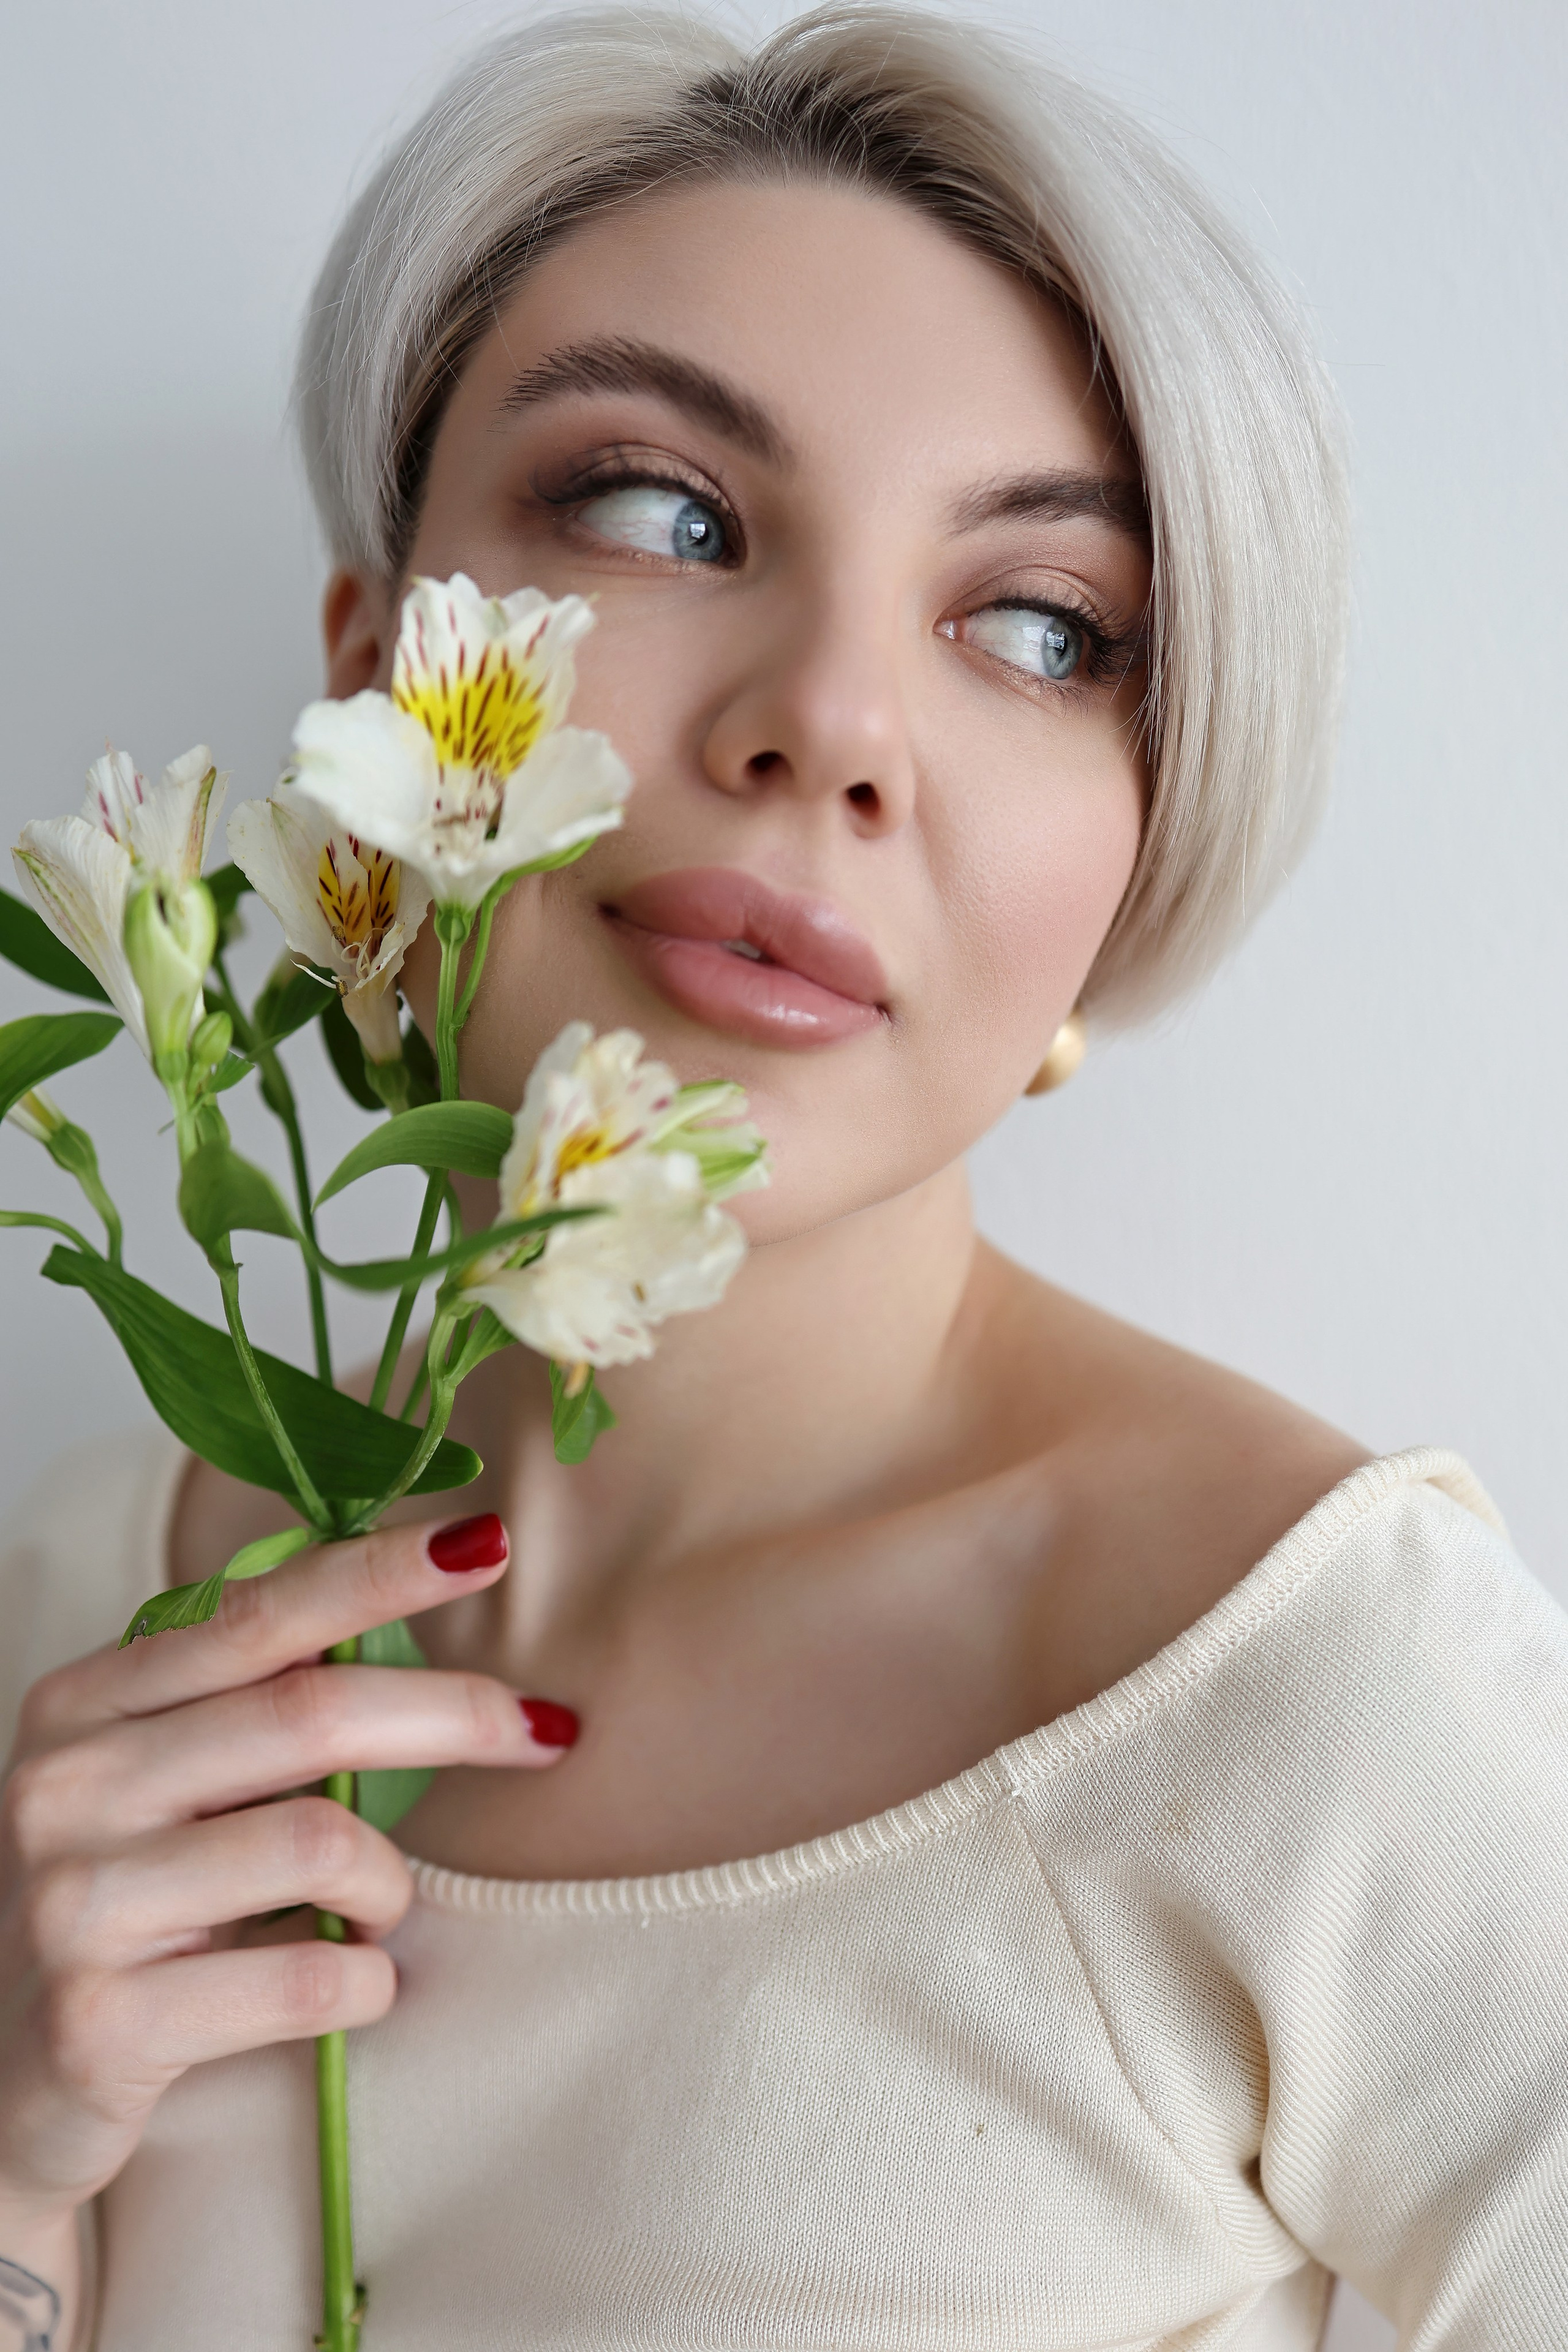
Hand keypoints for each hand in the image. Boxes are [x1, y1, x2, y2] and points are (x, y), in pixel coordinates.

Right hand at [0, 1513, 565, 2244]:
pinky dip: (368, 1980)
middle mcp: (66, 1785)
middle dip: (455, 1714)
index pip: (260, 1613)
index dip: (381, 1573)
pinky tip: (358, 1983)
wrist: (4, 2093)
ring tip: (375, 1911)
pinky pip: (307, 1975)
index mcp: (83, 1704)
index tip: (486, 1542)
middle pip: (311, 1713)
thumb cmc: (121, 1917)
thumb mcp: (154, 1787)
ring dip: (390, 1885)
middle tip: (543, 1732)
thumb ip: (244, 1703)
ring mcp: (74, 1903)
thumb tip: (394, 1614)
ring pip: (320, 1844)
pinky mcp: (101, 2023)